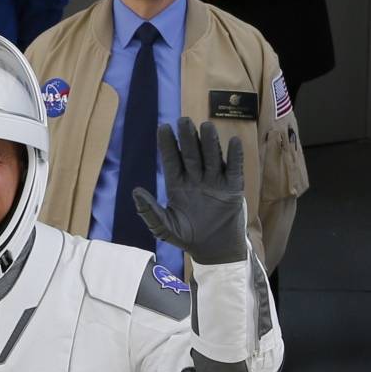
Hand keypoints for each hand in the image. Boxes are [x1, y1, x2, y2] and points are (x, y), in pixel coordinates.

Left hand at [131, 118, 247, 264]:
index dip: (167, 145)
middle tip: (184, 120)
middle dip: (187, 138)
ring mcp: (215, 183)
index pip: (171, 161)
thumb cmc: (187, 237)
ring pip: (212, 158)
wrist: (213, 251)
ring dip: (210, 142)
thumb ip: (149, 211)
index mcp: (177, 186)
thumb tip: (136, 191)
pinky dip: (234, 157)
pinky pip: (234, 170)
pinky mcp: (233, 189)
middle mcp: (195, 180)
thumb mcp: (164, 227)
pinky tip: (233, 142)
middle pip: (191, 154)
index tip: (163, 128)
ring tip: (205, 126)